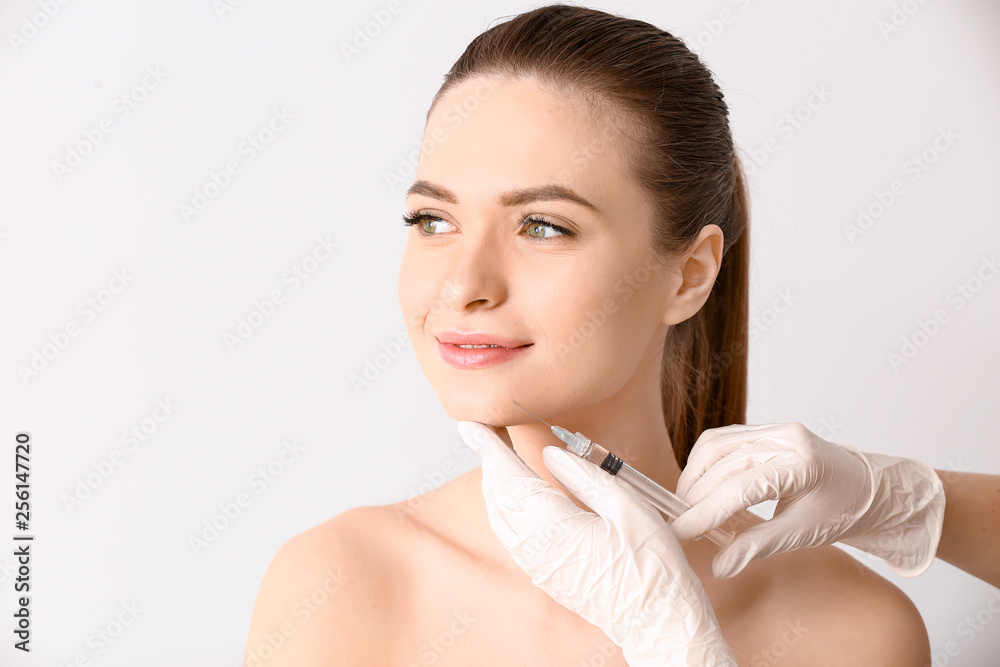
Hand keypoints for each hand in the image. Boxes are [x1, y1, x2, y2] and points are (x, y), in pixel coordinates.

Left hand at [457, 421, 735, 666]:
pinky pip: (513, 537)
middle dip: (489, 463)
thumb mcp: (628, 508)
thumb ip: (586, 477)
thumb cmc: (652, 568)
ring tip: (497, 460)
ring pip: (501, 519)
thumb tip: (552, 454)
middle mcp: (536, 548)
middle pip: (499, 497)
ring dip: (496, 487)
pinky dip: (507, 510)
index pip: (510, 478)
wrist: (659, 624)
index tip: (471, 427)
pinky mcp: (547, 577)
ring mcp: (538, 566)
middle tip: (483, 435)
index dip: (489, 449)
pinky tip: (517, 499)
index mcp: (554, 526)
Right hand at [672, 422, 945, 578]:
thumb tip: (720, 565)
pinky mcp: (765, 428)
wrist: (864, 487)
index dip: (704, 511)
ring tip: (687, 506)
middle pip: (722, 463)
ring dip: (694, 476)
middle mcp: (786, 438)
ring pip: (715, 445)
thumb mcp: (802, 534)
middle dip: (694, 495)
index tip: (681, 531)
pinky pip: (722, 439)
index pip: (739, 487)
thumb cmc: (840, 510)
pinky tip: (700, 485)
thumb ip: (757, 546)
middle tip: (681, 524)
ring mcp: (775, 428)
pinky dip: (704, 463)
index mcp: (802, 464)